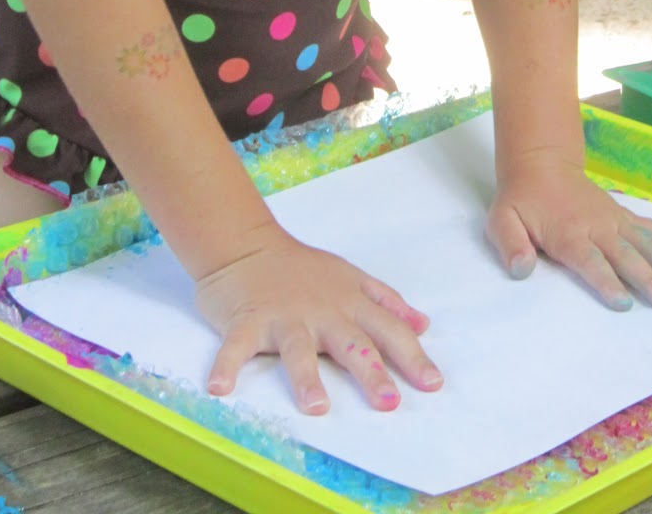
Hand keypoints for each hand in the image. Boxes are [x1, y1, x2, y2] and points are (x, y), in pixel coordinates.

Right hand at [195, 221, 442, 414]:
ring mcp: (284, 316)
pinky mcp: (247, 320)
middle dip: (371, 372)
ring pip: (298, 349)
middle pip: (351, 343)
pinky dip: (226, 366)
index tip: (432, 384)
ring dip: (306, 378)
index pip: (387, 330)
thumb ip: (387, 303)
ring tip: (316, 407)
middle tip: (389, 402)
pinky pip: (236, 346)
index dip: (411, 356)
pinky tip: (219, 389)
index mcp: (349, 303)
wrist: (248, 246)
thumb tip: (423, 325)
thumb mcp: (352, 280)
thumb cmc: (302, 270)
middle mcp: (322, 311)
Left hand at [485, 151, 651, 310]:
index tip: (624, 302)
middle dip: (649, 278)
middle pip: (627, 255)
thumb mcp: (501, 219)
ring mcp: (617, 221)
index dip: (606, 281)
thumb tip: (521, 270)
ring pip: (651, 242)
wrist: (542, 163)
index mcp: (569, 233)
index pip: (590, 260)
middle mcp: (599, 227)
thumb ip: (509, 244)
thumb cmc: (522, 199)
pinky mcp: (627, 218)